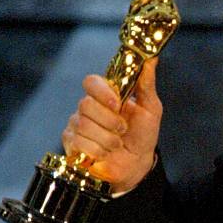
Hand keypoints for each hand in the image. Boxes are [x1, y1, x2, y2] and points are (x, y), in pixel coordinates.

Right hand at [62, 58, 161, 192]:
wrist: (137, 164)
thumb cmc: (143, 135)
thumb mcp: (151, 109)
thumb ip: (146, 84)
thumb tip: (151, 58)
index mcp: (106, 95)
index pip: (91, 82)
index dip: (102, 92)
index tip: (118, 104)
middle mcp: (88, 107)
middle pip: (85, 104)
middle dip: (110, 121)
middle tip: (123, 129)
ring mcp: (77, 125)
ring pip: (83, 126)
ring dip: (107, 138)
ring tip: (117, 143)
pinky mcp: (71, 143)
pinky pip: (79, 143)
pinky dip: (99, 150)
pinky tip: (106, 152)